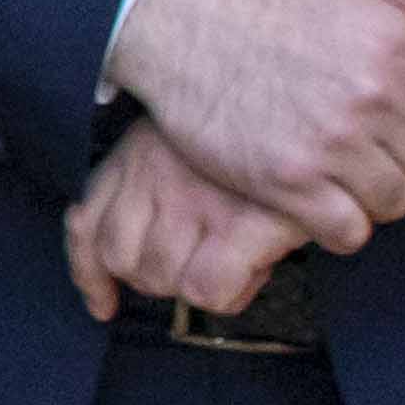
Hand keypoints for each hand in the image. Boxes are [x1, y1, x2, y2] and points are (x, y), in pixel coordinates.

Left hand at [67, 120, 308, 323]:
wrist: (319, 101)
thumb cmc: (255, 129)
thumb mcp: (183, 137)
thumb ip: (142, 179)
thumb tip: (112, 249)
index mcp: (134, 158)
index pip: (86, 228)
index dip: (89, 274)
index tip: (102, 303)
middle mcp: (152, 179)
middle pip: (123, 263)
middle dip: (159, 279)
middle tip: (207, 262)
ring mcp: (193, 201)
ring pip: (164, 281)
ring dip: (201, 285)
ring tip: (242, 256)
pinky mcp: (239, 224)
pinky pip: (207, 290)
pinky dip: (229, 293)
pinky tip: (256, 267)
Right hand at [104, 0, 404, 246]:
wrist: (170, 22)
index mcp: (399, 45)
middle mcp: (373, 98)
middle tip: (378, 141)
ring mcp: (330, 145)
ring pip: (397, 201)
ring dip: (380, 192)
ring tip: (350, 170)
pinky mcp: (287, 182)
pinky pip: (350, 231)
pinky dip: (344, 223)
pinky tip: (323, 197)